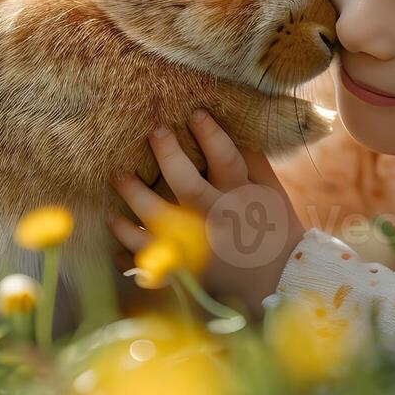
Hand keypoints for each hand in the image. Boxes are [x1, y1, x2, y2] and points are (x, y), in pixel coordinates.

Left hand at [108, 109, 304, 315]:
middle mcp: (219, 220)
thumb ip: (252, 161)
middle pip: (187, 185)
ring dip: (134, 199)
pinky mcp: (187, 271)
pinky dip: (128, 251)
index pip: (226, 159)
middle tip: (154, 133)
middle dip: (168, 156)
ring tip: (117, 177)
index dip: (210, 133)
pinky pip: (149, 262)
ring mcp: (200, 248)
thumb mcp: (271, 192)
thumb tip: (230, 124)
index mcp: (243, 197)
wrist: (280, 282)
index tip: (195, 112)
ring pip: (159, 223)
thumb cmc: (275, 228)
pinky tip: (115, 230)